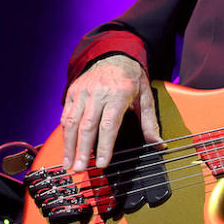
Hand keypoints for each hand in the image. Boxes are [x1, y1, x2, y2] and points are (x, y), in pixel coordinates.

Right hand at [61, 54, 161, 171]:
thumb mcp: (145, 96)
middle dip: (82, 151)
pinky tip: (66, 148)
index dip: (104, 146)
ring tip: (69, 164)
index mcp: (118, 94)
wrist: (114, 54)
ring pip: (73, 122)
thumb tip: (158, 144)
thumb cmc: (131, 77)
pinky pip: (66, 115)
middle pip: (87, 126)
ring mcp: (83, 92)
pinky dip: (64, 133)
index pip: (109, 125)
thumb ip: (149, 122)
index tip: (102, 163)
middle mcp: (98, 93)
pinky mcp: (73, 92)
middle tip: (79, 169)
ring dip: (69, 146)